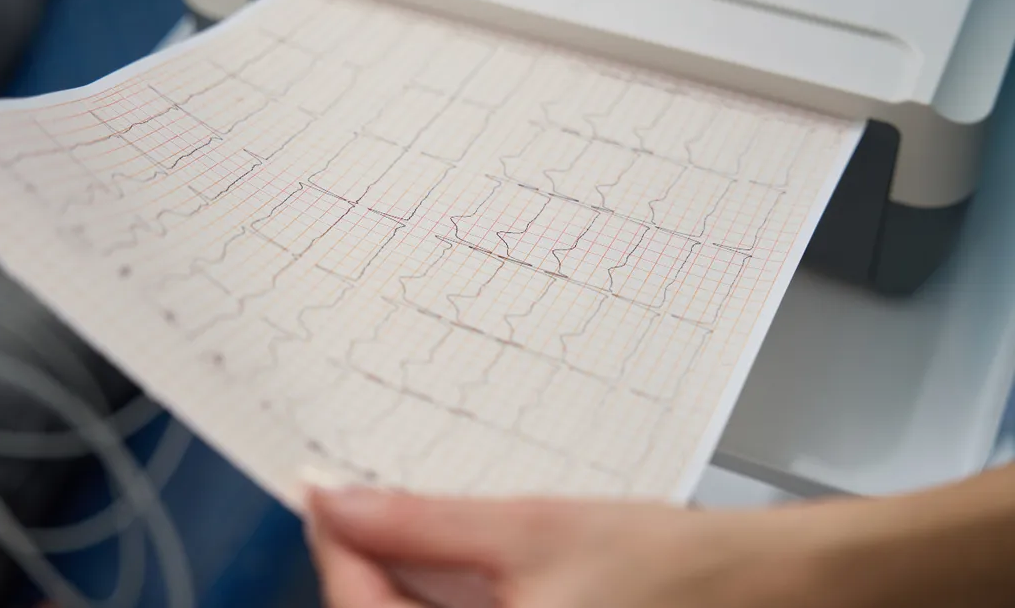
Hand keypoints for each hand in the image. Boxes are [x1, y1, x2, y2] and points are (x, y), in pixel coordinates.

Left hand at [304, 486, 830, 607]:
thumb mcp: (533, 530)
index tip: (325, 501)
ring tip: (407, 535)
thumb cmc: (676, 572)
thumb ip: (422, 521)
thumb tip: (341, 502)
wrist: (771, 592)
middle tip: (362, 512)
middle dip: (364, 575)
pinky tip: (451, 578)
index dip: (336, 551)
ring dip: (398, 596)